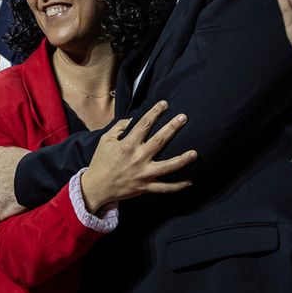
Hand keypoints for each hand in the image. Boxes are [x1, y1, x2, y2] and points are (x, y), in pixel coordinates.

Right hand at [79, 101, 194, 212]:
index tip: (165, 104)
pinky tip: (190, 181)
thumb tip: (132, 119)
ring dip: (182, 160)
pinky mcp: (145, 187)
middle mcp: (137, 158)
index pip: (144, 124)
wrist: (96, 187)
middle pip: (159, 141)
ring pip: (167, 166)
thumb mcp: (105, 140)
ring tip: (195, 153)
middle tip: (184, 117)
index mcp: (127, 145)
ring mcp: (143, 174)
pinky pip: (164, 188)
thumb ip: (119, 128)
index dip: (155, 112)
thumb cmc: (101, 162)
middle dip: (172, 128)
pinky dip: (177, 186)